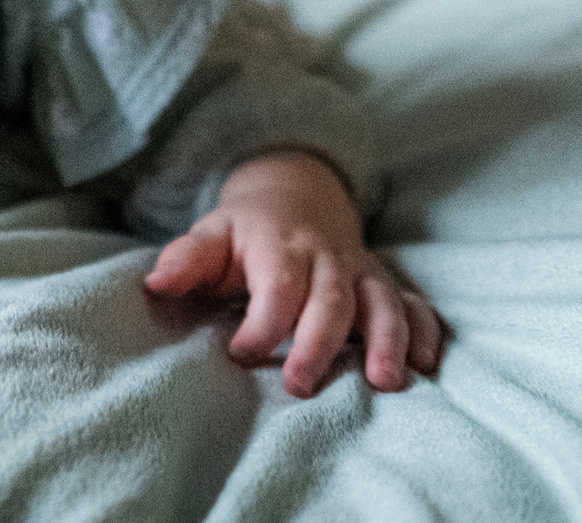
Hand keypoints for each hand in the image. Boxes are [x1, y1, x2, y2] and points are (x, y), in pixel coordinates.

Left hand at [144, 151, 443, 397]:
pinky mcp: (383, 285)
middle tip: (302, 387)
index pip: (277, 285)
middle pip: (330, 299)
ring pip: (381, 302)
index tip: (239, 354)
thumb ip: (186, 259)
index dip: (260, 322)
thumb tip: (155, 283)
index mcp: (281, 247)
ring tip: (385, 382)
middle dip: (319, 343)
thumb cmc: (246, 233)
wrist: (297, 195)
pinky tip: (426, 364)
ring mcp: (360, 272)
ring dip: (386, 340)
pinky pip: (413, 304)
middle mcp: (327, 258)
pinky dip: (424, 330)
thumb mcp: (211, 235)